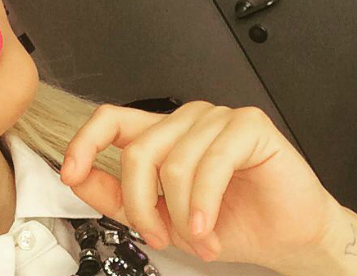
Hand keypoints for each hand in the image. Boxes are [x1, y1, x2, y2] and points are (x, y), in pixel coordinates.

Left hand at [59, 102, 342, 268]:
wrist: (286, 237)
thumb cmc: (229, 222)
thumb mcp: (158, 216)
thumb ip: (114, 195)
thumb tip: (76, 176)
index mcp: (161, 134)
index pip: (110, 119)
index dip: (84, 142)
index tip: (70, 172)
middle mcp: (185, 120)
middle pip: (137, 151)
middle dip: (141, 205)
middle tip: (159, 236)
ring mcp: (217, 118)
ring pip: (173, 163)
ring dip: (181, 214)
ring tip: (198, 238)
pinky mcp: (249, 126)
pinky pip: (211, 163)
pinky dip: (204, 203)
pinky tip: (208, 226)